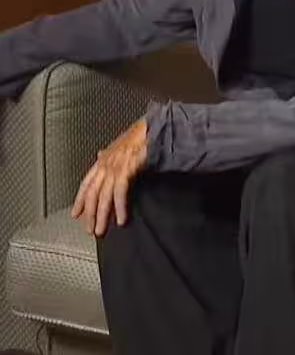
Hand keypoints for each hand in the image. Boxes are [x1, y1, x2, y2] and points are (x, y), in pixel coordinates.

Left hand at [71, 118, 147, 236]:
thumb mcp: (121, 144)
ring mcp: (115, 166)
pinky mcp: (126, 169)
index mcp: (104, 159)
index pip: (87, 183)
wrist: (155, 128)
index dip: (80, 199)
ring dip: (102, 215)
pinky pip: (120, 193)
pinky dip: (120, 207)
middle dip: (90, 213)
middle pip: (93, 193)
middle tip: (90, 229)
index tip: (76, 214)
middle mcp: (106, 163)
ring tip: (101, 230)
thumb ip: (110, 154)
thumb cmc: (142, 136)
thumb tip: (100, 155)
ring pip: (103, 196)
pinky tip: (121, 219)